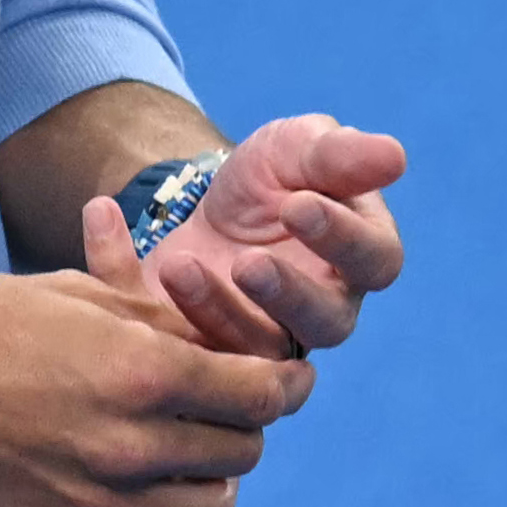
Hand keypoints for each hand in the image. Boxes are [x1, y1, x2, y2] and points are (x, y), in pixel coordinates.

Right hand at [0, 262, 312, 506]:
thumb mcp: (74, 293)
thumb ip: (155, 318)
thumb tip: (215, 336)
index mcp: (141, 369)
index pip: (261, 394)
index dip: (285, 384)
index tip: (286, 379)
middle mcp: (131, 446)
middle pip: (244, 453)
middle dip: (242, 424)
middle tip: (220, 406)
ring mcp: (97, 506)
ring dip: (212, 483)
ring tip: (185, 457)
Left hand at [83, 113, 404, 359]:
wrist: (204, 204)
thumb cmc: (272, 176)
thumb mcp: (295, 149)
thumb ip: (337, 155)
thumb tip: (394, 156)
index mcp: (361, 257)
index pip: (375, 260)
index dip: (341, 237)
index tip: (298, 205)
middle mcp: (326, 310)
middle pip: (327, 322)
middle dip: (288, 296)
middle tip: (249, 265)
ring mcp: (271, 343)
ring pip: (259, 353)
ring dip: (218, 312)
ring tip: (182, 267)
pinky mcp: (212, 356)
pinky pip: (187, 352)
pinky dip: (148, 303)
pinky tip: (112, 240)